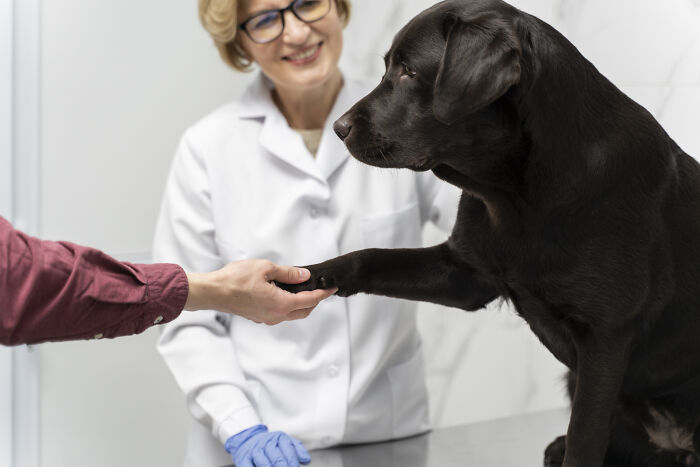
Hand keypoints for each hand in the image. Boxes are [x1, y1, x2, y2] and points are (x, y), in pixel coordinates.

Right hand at [183, 259, 336, 324]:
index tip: (331, 288)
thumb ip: (287, 273)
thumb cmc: (235, 279)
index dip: (323, 294)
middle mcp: (276, 315)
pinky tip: (285, 293)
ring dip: (301, 304)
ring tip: (303, 289)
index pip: (310, 301)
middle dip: (315, 301)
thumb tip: (304, 276)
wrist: (213, 292)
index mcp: (281, 304)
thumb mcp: (265, 269)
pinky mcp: (258, 316)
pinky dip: (288, 305)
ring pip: (292, 314)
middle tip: (320, 288)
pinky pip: (279, 313)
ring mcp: (266, 318)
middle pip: (303, 311)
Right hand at [225, 424, 310, 466]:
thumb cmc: (270, 444)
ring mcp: (254, 450)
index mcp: (279, 438)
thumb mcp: (285, 442)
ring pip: (264, 464)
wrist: (247, 438)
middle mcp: (266, 442)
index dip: (293, 464)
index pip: (289, 452)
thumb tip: (306, 460)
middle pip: (277, 459)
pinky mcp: (243, 458)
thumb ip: (297, 450)